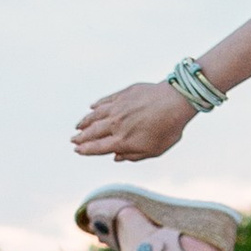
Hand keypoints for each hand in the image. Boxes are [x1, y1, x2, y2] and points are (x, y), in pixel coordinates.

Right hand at [72, 80, 196, 164]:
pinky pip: (105, 100)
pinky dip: (97, 105)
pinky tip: (92, 107)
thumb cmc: (169, 128)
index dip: (85, 150)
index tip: (78, 150)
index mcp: (122, 140)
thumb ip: (133, 156)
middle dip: (80, 137)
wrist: (177, 101)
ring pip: (95, 115)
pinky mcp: (124, 94)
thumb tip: (117, 157)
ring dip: (85, 121)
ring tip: (78, 125)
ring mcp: (118, 107)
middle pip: (92, 132)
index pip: (97, 147)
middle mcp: (116, 124)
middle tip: (73, 140)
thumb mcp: (154, 150)